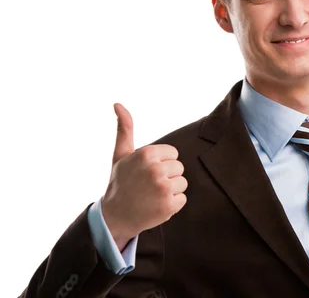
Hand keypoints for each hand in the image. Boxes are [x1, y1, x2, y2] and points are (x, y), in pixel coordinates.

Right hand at [101, 103, 187, 249]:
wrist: (115, 217)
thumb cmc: (120, 183)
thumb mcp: (121, 154)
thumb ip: (124, 128)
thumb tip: (118, 103)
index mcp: (147, 154)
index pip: (173, 154)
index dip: (162, 164)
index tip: (146, 173)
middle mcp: (155, 169)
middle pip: (179, 168)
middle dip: (167, 177)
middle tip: (148, 186)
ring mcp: (163, 187)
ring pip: (183, 183)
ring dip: (171, 191)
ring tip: (152, 196)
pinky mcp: (169, 205)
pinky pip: (183, 199)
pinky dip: (172, 205)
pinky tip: (156, 206)